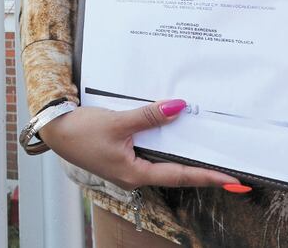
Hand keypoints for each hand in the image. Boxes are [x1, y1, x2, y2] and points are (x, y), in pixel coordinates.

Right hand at [39, 100, 241, 190]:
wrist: (53, 129)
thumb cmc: (81, 130)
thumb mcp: (117, 121)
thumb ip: (149, 115)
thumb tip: (178, 108)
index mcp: (136, 173)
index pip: (181, 175)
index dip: (208, 176)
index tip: (233, 180)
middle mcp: (135, 174)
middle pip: (175, 173)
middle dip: (201, 170)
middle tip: (228, 172)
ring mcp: (127, 167)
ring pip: (163, 162)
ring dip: (183, 157)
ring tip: (208, 155)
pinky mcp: (120, 156)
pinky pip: (150, 153)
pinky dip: (164, 146)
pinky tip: (172, 136)